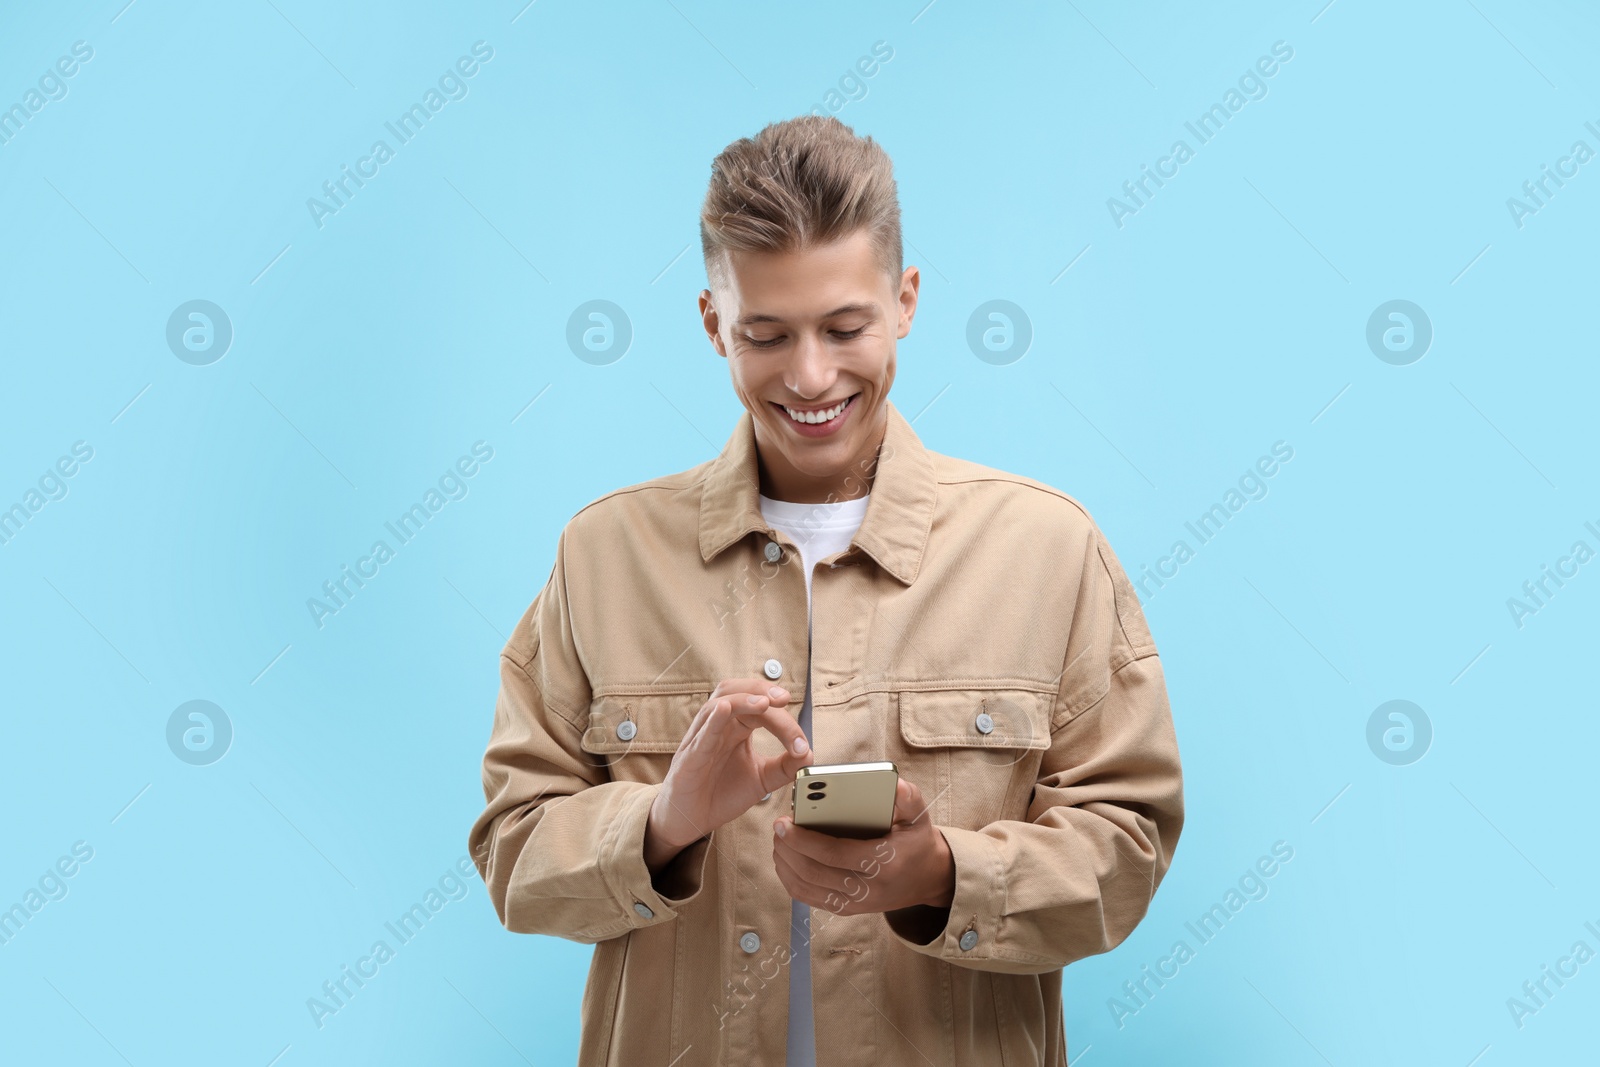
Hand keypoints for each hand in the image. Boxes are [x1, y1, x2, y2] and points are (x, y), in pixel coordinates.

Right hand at [644, 679, 813, 870]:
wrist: (690, 820)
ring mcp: (702, 739)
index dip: (784, 719)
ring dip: (743, 700)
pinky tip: (725, 710)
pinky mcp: (689, 758)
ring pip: (718, 704)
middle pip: (739, 693)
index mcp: (737, 727)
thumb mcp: (761, 779)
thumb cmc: (720, 793)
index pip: (761, 709)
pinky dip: (714, 720)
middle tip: (784, 700)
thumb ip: (785, 767)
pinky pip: (701, 734)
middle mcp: (719, 727)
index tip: (802, 743)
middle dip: (762, 691)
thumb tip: (810, 754)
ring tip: (764, 703)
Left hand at [771, 776, 954, 915]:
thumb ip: (908, 798)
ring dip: (785, 865)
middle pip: (815, 872)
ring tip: (778, 842)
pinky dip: (791, 881)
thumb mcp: (918, 816)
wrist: (928, 878)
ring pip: (808, 888)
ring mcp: (856, 903)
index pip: (834, 854)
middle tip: (777, 828)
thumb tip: (894, 784)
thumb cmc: (916, 841)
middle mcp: (868, 889)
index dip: (804, 840)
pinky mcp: (847, 910)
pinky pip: (810, 899)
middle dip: (789, 850)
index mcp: (883, 863)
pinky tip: (785, 861)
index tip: (784, 823)